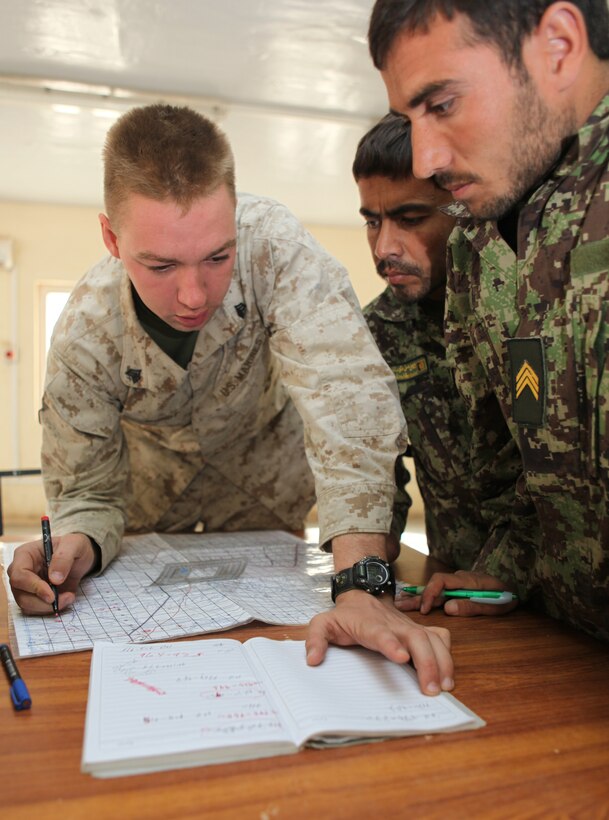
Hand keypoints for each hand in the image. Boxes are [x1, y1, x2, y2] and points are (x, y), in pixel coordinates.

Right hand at [7, 532, 96, 614]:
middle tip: (65, 599)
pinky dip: (50, 609)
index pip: (19, 575)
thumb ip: (63, 558)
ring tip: (69, 597)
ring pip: (27, 605)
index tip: (52, 595)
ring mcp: (26, 586)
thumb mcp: (74, 544)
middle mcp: (21, 571)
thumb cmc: (73, 546)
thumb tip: (54, 579)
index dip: (33, 587)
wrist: (80, 557)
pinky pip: (36, 609)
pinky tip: (65, 600)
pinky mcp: (34, 597)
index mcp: (25, 555)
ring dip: (48, 607)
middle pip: (20, 594)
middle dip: (42, 602)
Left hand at [306, 591, 452, 695]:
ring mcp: (409, 626)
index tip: (401, 658)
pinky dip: (447, 653)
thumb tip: (312, 660)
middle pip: (417, 638)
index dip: (391, 644)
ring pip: (433, 638)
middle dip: (428, 662)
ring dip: (442, 661)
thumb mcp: (323, 623)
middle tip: (432, 690)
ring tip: (445, 687)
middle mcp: (394, 624)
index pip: (381, 633)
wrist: (363, 595)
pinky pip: (440, 637)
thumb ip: (315, 639)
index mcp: (369, 625)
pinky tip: (447, 673)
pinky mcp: (419, 630)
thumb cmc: (344, 616)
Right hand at [395, 570, 518, 616]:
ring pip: (435, 588)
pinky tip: (414, 600)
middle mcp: (460, 578)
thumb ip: (472, 606)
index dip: (431, 594)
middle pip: (434, 584)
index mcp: (468, 580)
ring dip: (418, 596)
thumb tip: (449, 608)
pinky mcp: (459, 588)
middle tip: (400, 605)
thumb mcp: (495, 605)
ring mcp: (458, 582)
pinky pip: (440, 591)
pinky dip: (426, 596)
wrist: (518, 586)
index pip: (442, 581)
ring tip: (400, 602)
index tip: (425, 609)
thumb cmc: (507, 596)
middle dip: (417, 596)